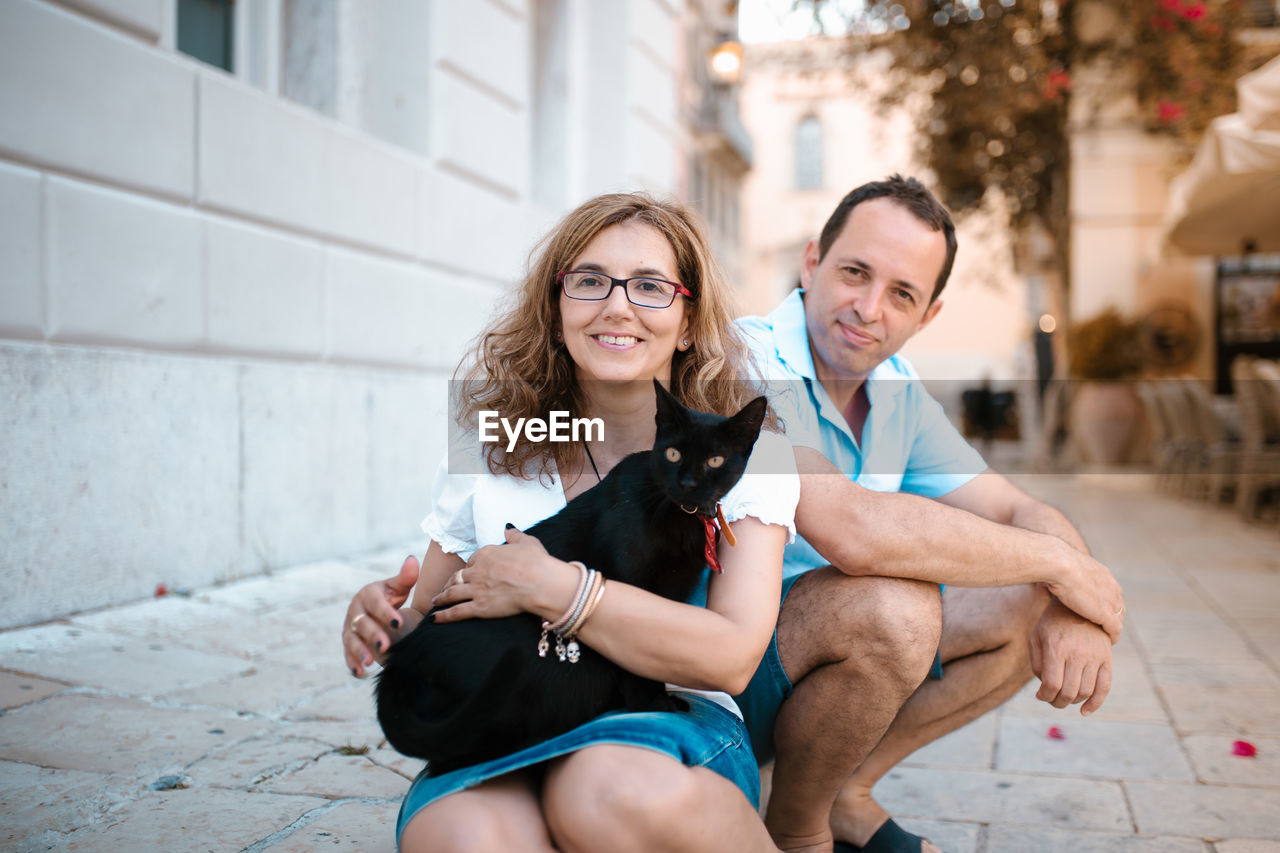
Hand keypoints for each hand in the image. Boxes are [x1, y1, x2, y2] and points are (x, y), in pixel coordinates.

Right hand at [343, 555, 419, 677]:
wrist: (377, 611)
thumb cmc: (390, 598)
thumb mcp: (398, 588)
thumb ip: (406, 578)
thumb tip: (412, 561)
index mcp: (368, 594)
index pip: (376, 604)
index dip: (386, 613)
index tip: (399, 622)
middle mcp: (356, 610)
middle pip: (363, 624)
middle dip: (374, 635)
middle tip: (385, 645)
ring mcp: (351, 627)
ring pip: (353, 640)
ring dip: (359, 651)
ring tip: (369, 662)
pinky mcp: (349, 642)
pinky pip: (348, 653)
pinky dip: (352, 663)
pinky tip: (359, 673)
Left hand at [431, 526, 565, 623]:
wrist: (540, 582)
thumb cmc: (537, 562)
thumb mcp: (526, 541)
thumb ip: (514, 535)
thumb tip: (508, 528)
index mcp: (487, 554)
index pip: (472, 560)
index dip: (469, 567)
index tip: (468, 572)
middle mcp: (478, 571)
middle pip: (458, 576)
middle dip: (448, 582)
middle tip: (444, 588)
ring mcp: (477, 589)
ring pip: (452, 593)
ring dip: (442, 597)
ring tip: (435, 601)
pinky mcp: (480, 607)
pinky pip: (456, 612)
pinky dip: (444, 616)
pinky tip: (435, 619)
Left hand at [1028, 596, 1112, 714]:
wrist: (1080, 604)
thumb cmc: (1052, 623)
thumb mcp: (1036, 637)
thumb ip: (1036, 664)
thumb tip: (1045, 688)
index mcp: (1057, 648)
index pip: (1052, 684)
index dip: (1044, 696)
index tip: (1040, 695)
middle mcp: (1078, 654)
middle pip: (1069, 692)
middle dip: (1057, 702)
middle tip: (1051, 699)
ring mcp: (1095, 656)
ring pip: (1086, 692)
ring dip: (1073, 702)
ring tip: (1064, 698)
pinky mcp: (1107, 658)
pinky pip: (1105, 687)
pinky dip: (1096, 703)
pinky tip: (1085, 711)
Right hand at [1044, 546, 1124, 642]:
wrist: (1059, 565)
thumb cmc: (1053, 563)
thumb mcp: (1060, 568)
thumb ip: (1059, 577)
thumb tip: (1042, 584)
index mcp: (1102, 574)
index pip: (1111, 590)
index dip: (1106, 601)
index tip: (1098, 609)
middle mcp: (1111, 586)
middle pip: (1119, 604)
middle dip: (1114, 615)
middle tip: (1105, 625)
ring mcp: (1110, 601)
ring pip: (1119, 618)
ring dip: (1114, 627)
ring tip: (1107, 635)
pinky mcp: (1106, 614)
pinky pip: (1115, 629)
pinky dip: (1113, 636)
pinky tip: (1110, 641)